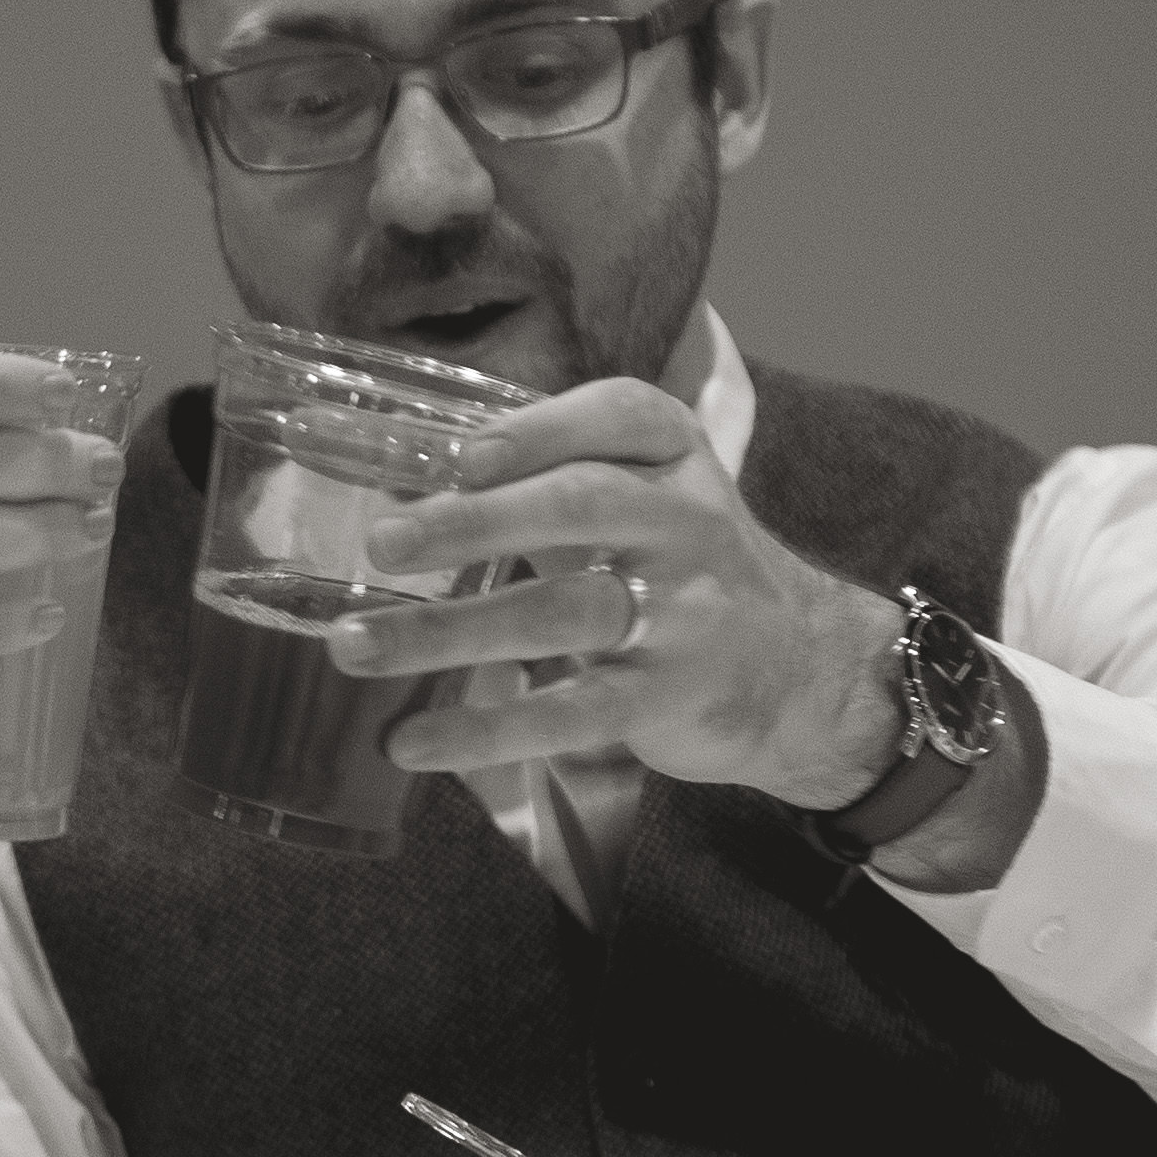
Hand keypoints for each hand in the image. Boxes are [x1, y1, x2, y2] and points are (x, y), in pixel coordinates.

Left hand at [322, 378, 901, 802]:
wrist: (802, 668)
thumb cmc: (679, 566)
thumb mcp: (637, 495)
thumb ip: (533, 478)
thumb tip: (386, 460)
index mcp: (671, 456)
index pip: (614, 416)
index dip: (534, 431)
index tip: (456, 455)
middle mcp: (685, 521)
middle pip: (579, 507)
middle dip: (474, 523)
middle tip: (379, 543)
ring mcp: (684, 612)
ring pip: (561, 614)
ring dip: (449, 631)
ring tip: (353, 648)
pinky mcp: (670, 698)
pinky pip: (572, 712)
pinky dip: (487, 730)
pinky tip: (412, 741)